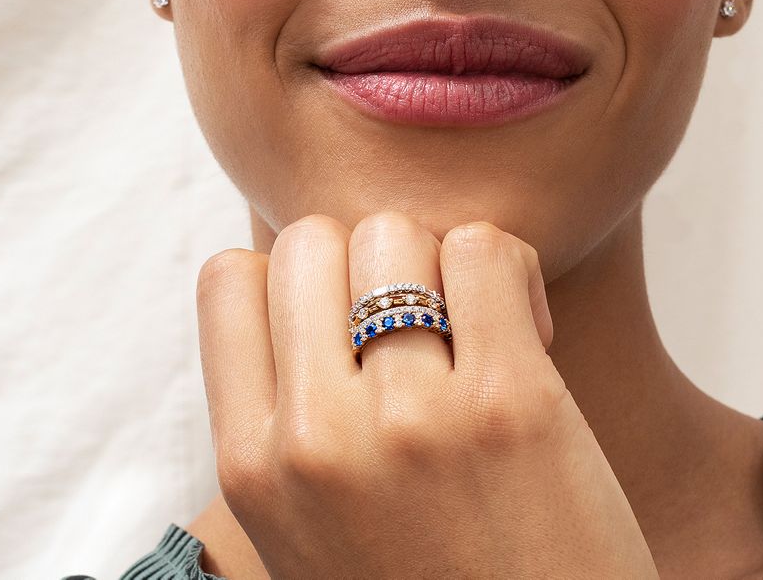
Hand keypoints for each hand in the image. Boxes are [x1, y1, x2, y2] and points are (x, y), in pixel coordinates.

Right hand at [196, 211, 657, 577]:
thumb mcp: (307, 531)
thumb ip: (284, 423)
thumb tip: (294, 291)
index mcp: (249, 469)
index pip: (230, 278)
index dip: (294, 281)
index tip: (345, 323)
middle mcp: (312, 438)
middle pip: (309, 239)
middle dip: (366, 263)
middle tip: (419, 327)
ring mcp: (408, 418)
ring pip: (393, 232)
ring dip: (439, 264)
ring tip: (477, 335)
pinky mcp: (508, 404)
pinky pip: (484, 248)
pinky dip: (511, 271)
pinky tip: (533, 334)